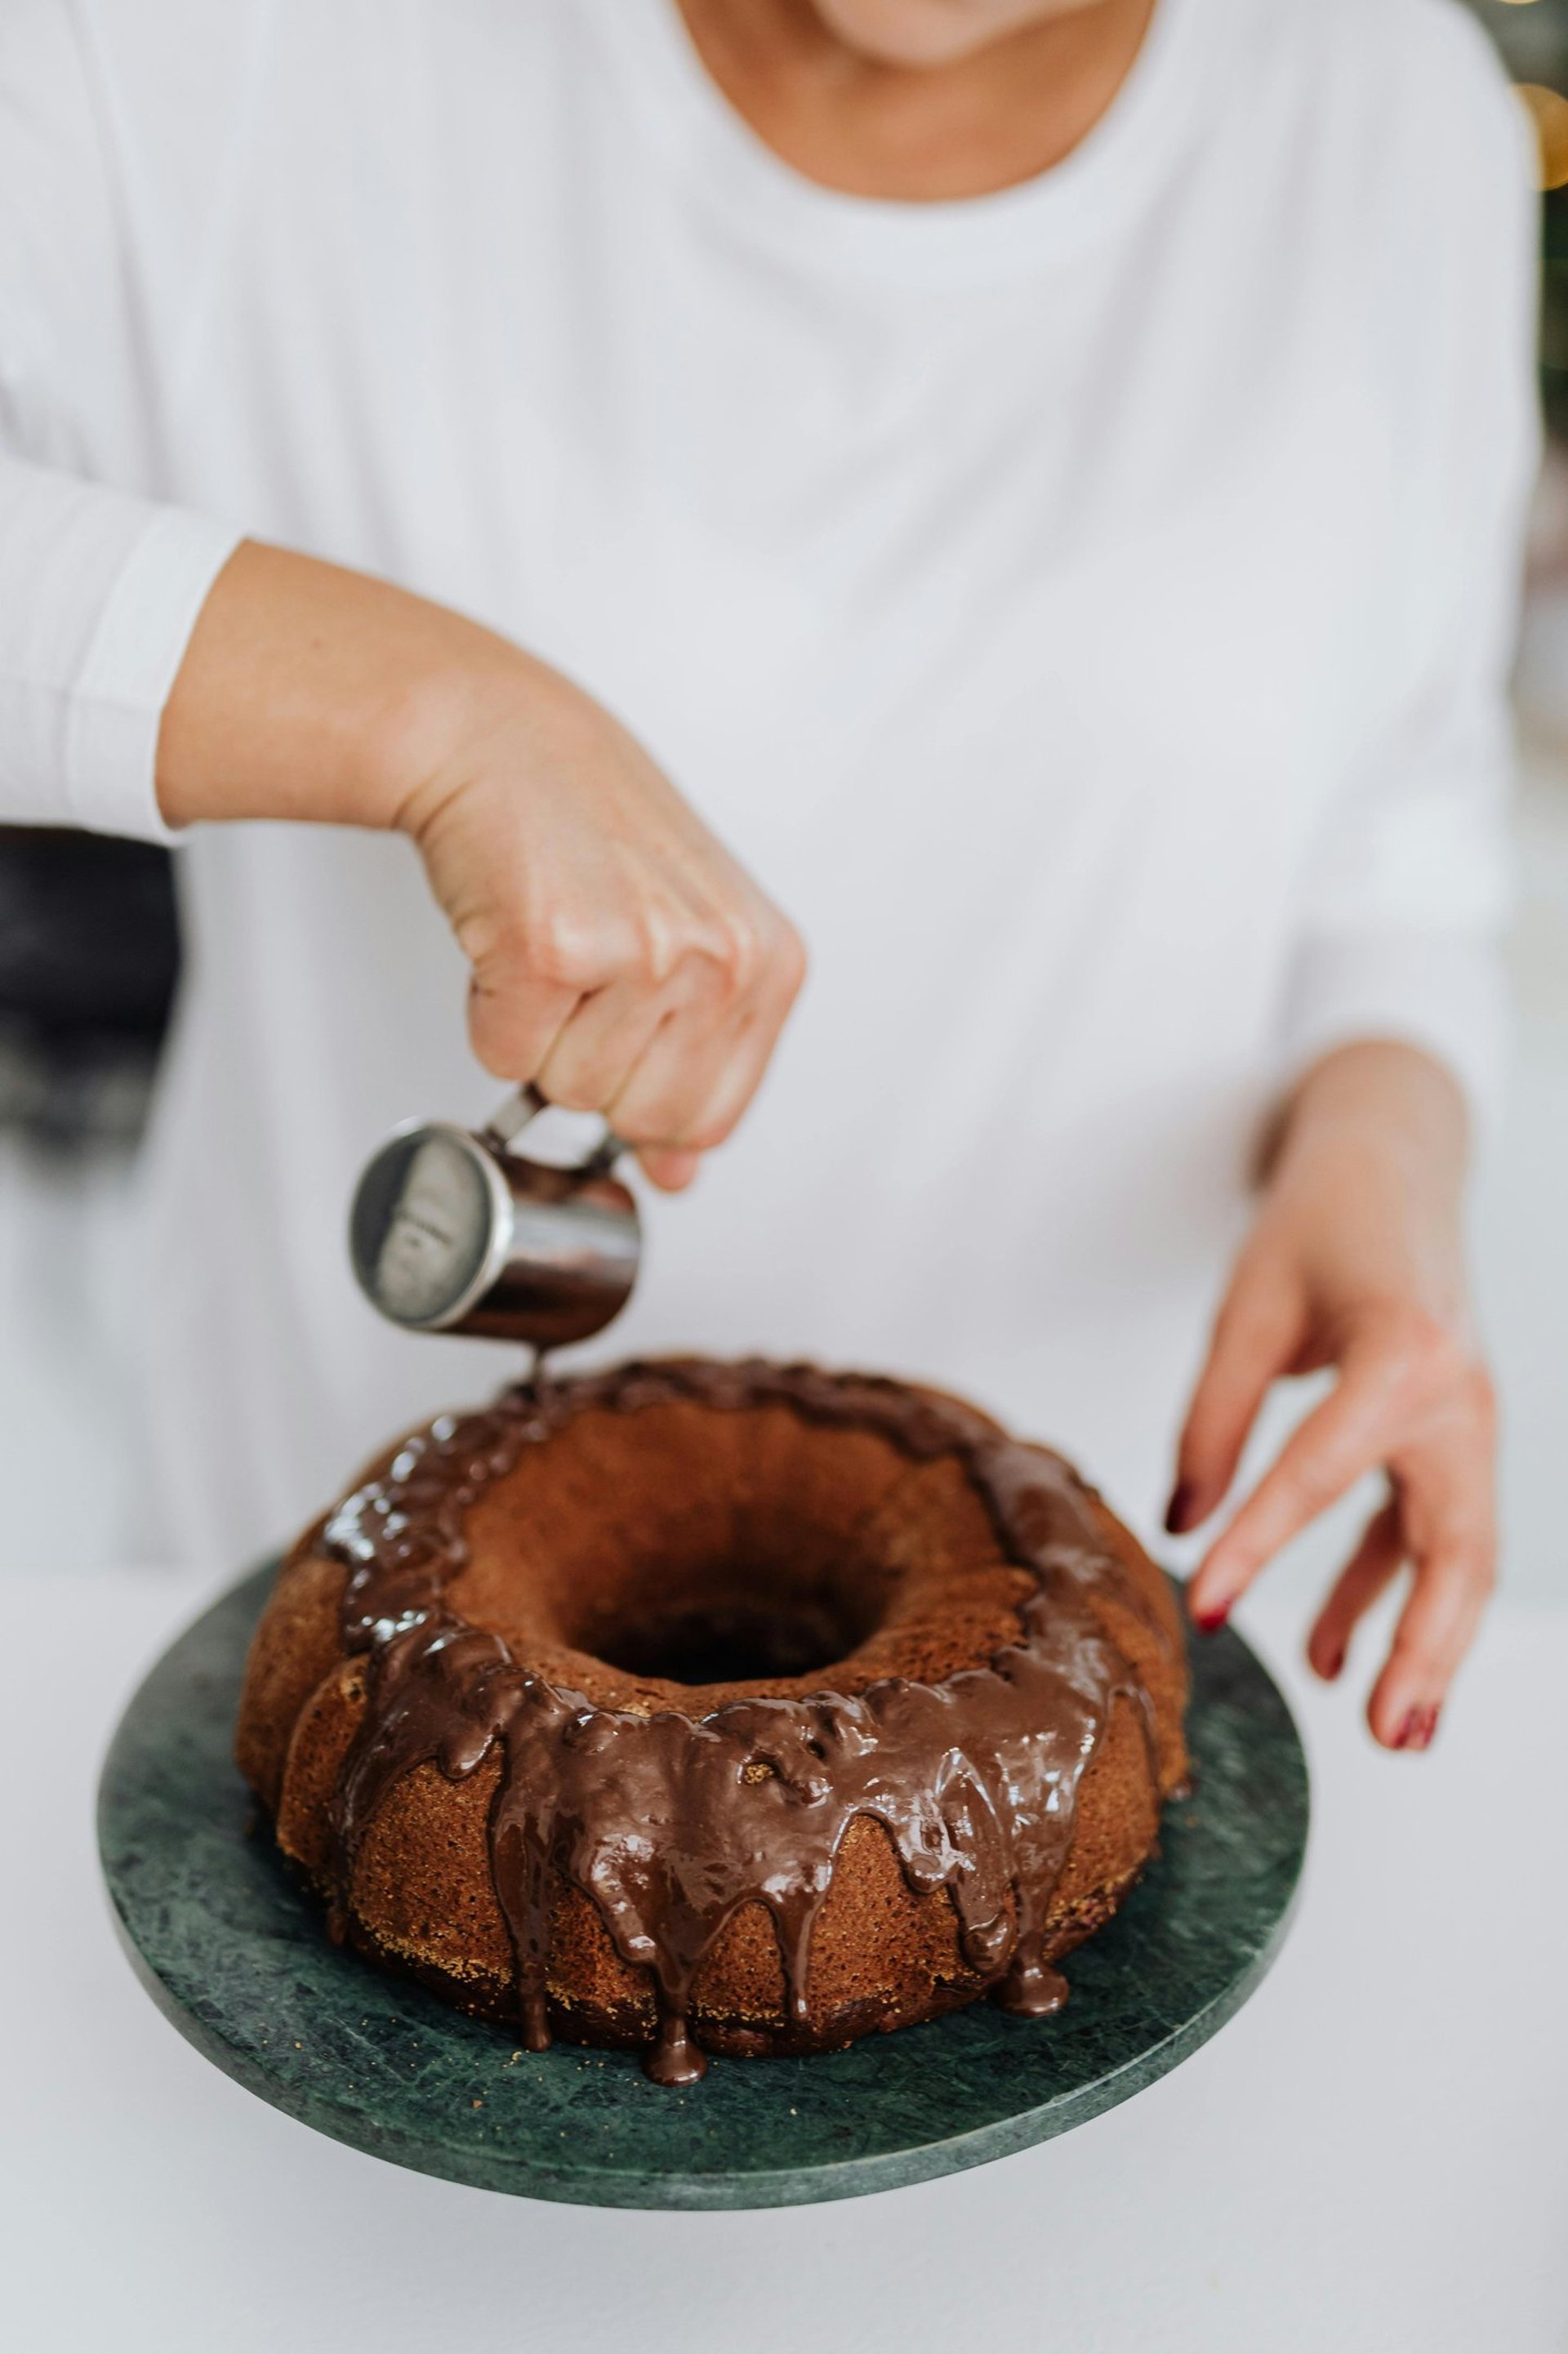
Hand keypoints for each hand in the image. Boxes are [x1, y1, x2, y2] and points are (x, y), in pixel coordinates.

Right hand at [158, 542, 805, 1189]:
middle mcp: (720, 959)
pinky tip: (508, 936)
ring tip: (549, 945)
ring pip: (571, 1092)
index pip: (714, 1118)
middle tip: (580, 978)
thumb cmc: (589, 828)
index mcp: (769, 963)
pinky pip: (506, 1058)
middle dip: (590, 1067)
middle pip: (642, 1117)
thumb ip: (700, 1055)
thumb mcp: (686, 933)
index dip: (648, 1101)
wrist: (501, 737)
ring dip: (537, 1035)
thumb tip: (680, 1174)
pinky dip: (488, 1011)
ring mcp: (643, 953)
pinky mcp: (554, 950)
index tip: (619, 1040)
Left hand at [1170, 1042, 1495, 1751]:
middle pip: (1455, 1548)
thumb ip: (1211, 1416)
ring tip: (1382, 1729)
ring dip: (1424, 1640)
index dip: (1262, 1546)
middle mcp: (1457, 1398)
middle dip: (1427, 1649)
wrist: (1392, 1167)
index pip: (1322, 1473)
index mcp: (1403, 1355)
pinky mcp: (1449, 1437)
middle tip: (1387, 1735)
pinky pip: (1424, 1528)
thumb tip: (1181, 1523)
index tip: (1209, 1606)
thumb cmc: (1317, 1226)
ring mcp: (1466, 1423)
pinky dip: (1386, 1588)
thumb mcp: (1246, 1308)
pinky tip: (1333, 1648)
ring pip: (1459, 1555)